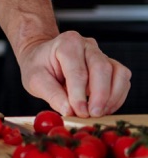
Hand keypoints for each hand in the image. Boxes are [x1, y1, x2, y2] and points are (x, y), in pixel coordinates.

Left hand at [15, 30, 131, 116]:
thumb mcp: (34, 79)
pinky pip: (123, 80)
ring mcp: (102, 54)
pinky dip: (117, 97)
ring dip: (112, 97)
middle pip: (102, 68)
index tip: (79, 112)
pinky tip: (104, 108)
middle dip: (100, 95)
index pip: (77, 70)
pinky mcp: (111, 66)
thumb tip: (69, 111)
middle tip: (92, 114)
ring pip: (118, 73)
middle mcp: (87, 45)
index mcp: (67, 43)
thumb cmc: (38, 66)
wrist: (42, 57)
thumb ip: (51, 94)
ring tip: (99, 113)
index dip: (79, 94)